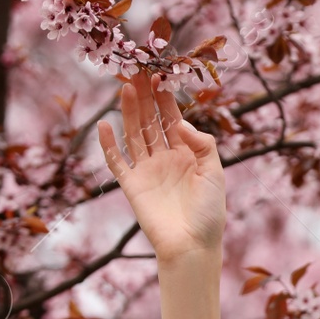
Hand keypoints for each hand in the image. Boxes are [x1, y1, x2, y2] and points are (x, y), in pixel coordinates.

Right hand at [96, 70, 226, 260]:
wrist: (192, 246)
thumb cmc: (209, 213)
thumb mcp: (214, 174)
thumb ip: (202, 145)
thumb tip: (180, 122)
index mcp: (187, 155)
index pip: (172, 120)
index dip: (165, 99)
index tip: (158, 75)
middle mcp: (165, 159)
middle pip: (151, 122)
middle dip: (145, 98)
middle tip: (137, 72)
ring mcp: (147, 171)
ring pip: (134, 135)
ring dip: (129, 113)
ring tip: (125, 88)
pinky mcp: (132, 186)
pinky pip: (117, 161)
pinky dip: (109, 144)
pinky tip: (104, 124)